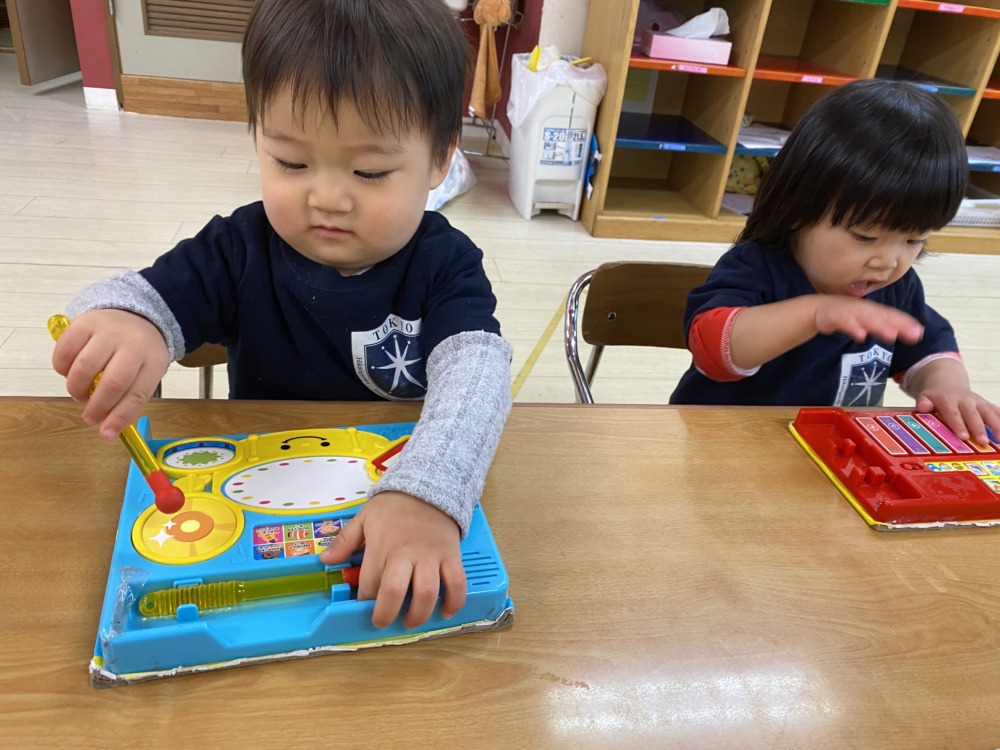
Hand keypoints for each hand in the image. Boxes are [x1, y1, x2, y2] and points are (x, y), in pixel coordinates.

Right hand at [50, 309, 167, 437]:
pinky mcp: (84, 323)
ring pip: (85, 367)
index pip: (137, 394)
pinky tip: (69, 373)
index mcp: (153, 360)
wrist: (136, 315)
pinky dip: (62, 369)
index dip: (120, 417)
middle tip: (90, 417)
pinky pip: (65, 351)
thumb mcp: (146, 371)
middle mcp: (132, 344)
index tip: (106, 434)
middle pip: (112, 382)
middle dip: (97, 407)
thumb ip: (129, 395)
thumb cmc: (140, 351)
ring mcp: (108, 331)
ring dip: (76, 389)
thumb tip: (107, 428)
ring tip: (80, 393)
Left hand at [319, 491, 465, 628]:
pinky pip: (457, 583)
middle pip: (395, 592)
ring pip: (427, 593)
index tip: (364, 606)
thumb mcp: (364, 517)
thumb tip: (325, 561)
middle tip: (383, 622)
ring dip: (419, 615)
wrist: (429, 487)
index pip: (369, 583)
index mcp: (382, 547)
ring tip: (411, 622)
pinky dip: (454, 602)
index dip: (365, 601)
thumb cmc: (393, 506)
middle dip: (387, 614)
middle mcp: (406, 555)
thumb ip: (345, 541)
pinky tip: (446, 612)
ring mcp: (431, 557)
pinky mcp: (452, 556)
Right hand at [814, 296, 923, 343]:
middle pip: (883, 316)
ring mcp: (848, 311)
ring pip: (866, 318)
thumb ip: (877, 325)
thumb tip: (896, 333)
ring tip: (891, 335)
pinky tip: (860, 336)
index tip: (920, 332)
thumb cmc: (843, 315)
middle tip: (913, 334)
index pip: (891, 315)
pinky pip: (844, 322)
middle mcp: (863, 308)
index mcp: (871, 310)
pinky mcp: (834, 315)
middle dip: (898, 324)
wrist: (816, 309)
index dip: (905, 323)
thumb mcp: (862, 320)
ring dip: (879, 325)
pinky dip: (852, 327)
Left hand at [909, 358, 999, 445]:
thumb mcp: (925, 396)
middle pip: (973, 415)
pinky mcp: (987, 404)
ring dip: (996, 425)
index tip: (964, 437)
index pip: (953, 414)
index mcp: (949, 400)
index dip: (959, 425)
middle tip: (983, 441)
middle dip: (979, 428)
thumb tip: (922, 406)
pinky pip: (997, 411)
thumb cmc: (935, 396)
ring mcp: (978, 402)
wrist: (946, 382)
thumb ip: (923, 402)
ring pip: (989, 412)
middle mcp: (966, 400)